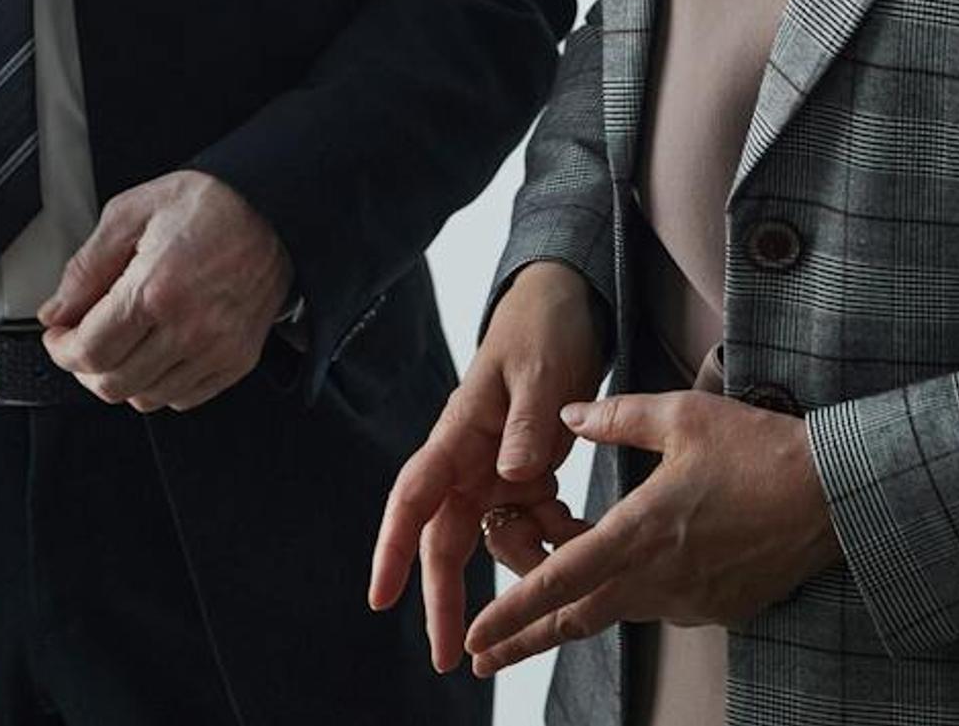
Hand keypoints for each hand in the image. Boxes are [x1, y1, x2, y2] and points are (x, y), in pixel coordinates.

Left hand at [36, 169, 291, 410]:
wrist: (272, 209)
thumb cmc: (207, 205)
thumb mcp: (130, 213)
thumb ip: (86, 267)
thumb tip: (56, 310)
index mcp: (155, 290)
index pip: (89, 352)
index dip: (61, 351)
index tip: (58, 337)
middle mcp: (188, 328)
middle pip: (112, 384)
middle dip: (84, 367)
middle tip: (82, 340)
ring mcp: (216, 350)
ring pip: (145, 398)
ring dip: (120, 378)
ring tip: (120, 345)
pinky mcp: (236, 360)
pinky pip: (183, 399)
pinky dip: (158, 385)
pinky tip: (155, 352)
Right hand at [369, 261, 608, 673]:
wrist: (568, 302)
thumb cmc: (543, 326)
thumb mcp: (541, 368)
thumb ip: (531, 422)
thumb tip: (512, 475)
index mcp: (459, 432)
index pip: (414, 495)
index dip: (394, 548)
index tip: (381, 598)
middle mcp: (470, 458)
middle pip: (445, 537)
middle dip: (443, 597)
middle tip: (449, 656)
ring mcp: (496, 469)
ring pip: (491, 539)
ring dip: (524, 561)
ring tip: (566, 552)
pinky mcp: (526, 475)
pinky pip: (531, 525)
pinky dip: (554, 537)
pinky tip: (577, 528)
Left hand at [462, 388, 841, 675]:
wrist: (838, 495)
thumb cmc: (761, 449)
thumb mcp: (683, 416)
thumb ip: (617, 418)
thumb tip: (570, 416)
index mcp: (642, 532)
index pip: (561, 582)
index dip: (513, 612)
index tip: (476, 637)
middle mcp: (660, 579)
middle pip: (576, 619)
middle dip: (523, 639)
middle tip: (481, 655)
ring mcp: (690, 601)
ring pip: (615, 609)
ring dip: (576, 604)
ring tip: (543, 585)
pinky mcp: (717, 608)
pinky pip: (658, 603)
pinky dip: (628, 590)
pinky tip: (629, 563)